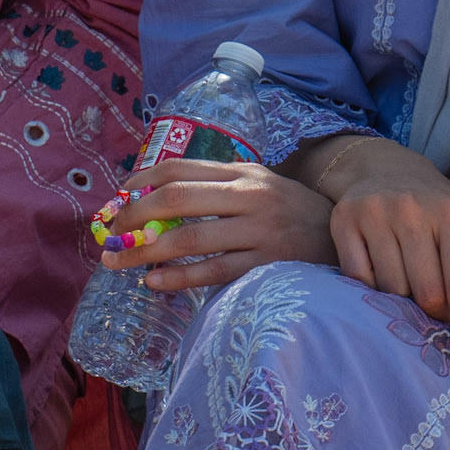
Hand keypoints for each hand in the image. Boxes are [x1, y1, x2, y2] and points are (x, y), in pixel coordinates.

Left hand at [97, 158, 339, 288]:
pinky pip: (213, 271)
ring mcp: (259, 230)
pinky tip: (154, 282)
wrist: (341, 237)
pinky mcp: (266, 264)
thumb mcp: (259, 187)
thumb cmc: (289, 213)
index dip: (142, 182)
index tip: (116, 198)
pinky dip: (179, 277)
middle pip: (180, 197)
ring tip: (118, 262)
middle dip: (135, 215)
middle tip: (109, 233)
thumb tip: (156, 200)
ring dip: (146, 252)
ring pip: (191, 237)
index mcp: (244, 172)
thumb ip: (219, 189)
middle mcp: (250, 195)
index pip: (182, 167)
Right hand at [317, 140, 449, 377]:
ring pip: (391, 291)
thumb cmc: (435, 211)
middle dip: (433, 314)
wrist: (383, 167)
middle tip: (432, 308)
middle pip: (427, 294)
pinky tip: (378, 273)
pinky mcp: (345, 221)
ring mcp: (377, 214)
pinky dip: (370, 290)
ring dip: (401, 302)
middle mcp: (414, 211)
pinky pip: (358, 281)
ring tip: (406, 281)